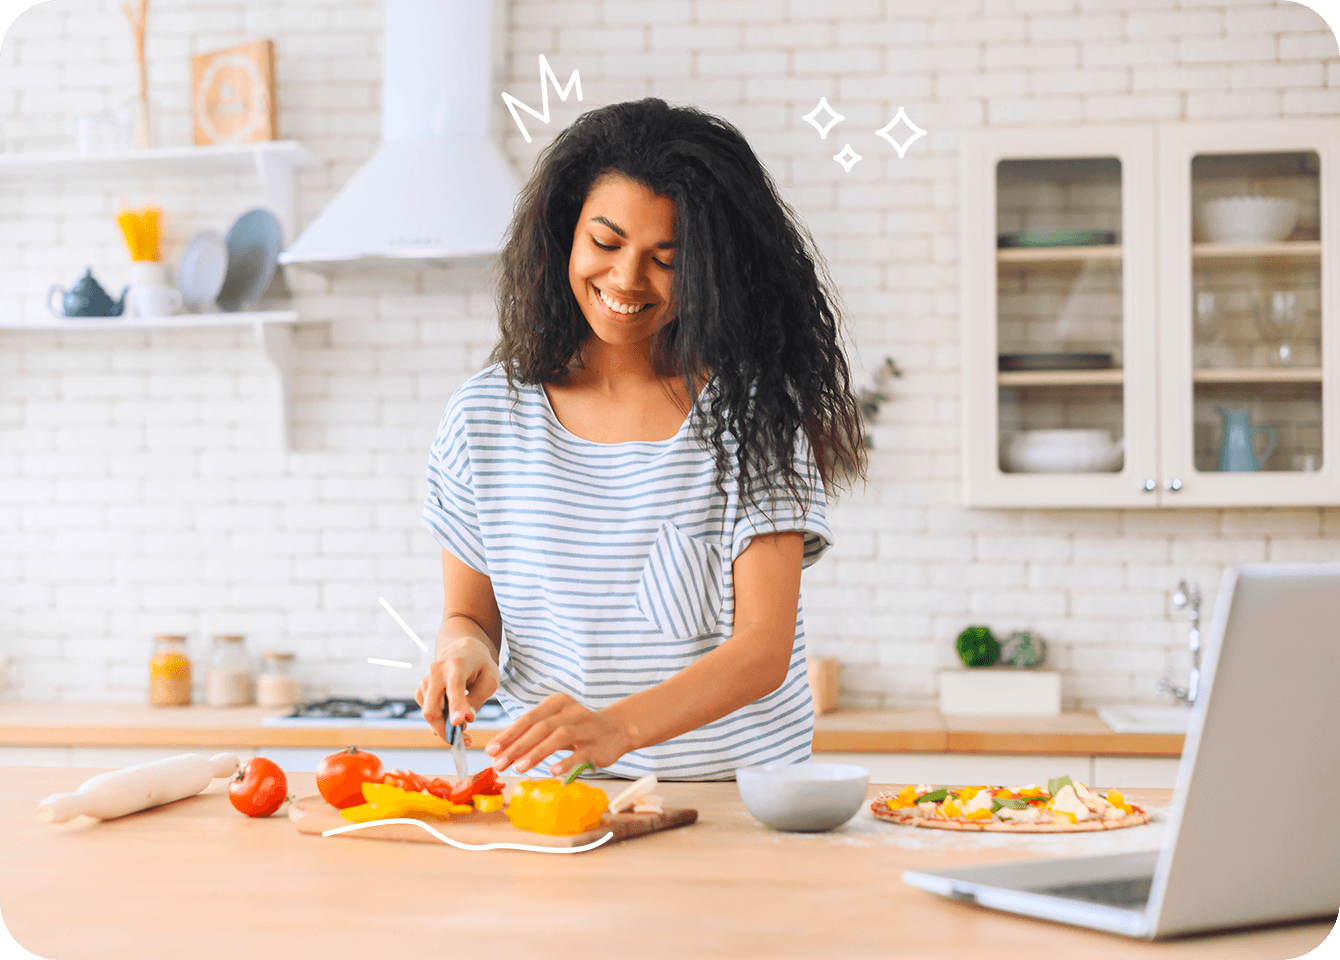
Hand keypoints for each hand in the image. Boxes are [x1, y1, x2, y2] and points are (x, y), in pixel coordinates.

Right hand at [415, 636, 499, 742]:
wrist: (465, 651)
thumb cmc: (480, 666)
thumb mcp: (489, 680)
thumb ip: (476, 700)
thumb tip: (464, 720)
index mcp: (457, 664)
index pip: (454, 687)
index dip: (456, 706)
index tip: (460, 723)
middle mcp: (437, 671)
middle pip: (432, 707)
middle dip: (446, 729)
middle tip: (466, 740)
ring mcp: (427, 680)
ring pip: (428, 712)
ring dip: (444, 728)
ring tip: (463, 731)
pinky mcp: (422, 689)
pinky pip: (427, 711)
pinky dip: (438, 721)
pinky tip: (452, 721)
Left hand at [485, 693, 633, 777]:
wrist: (617, 730)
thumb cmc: (578, 729)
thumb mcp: (555, 726)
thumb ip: (532, 736)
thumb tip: (500, 752)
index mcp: (557, 703)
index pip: (528, 718)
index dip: (509, 734)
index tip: (491, 750)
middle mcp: (572, 711)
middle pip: (540, 727)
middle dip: (517, 746)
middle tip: (499, 763)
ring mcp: (586, 727)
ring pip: (559, 737)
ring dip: (537, 752)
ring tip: (519, 767)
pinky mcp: (598, 745)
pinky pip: (581, 753)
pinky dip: (566, 761)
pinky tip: (552, 771)